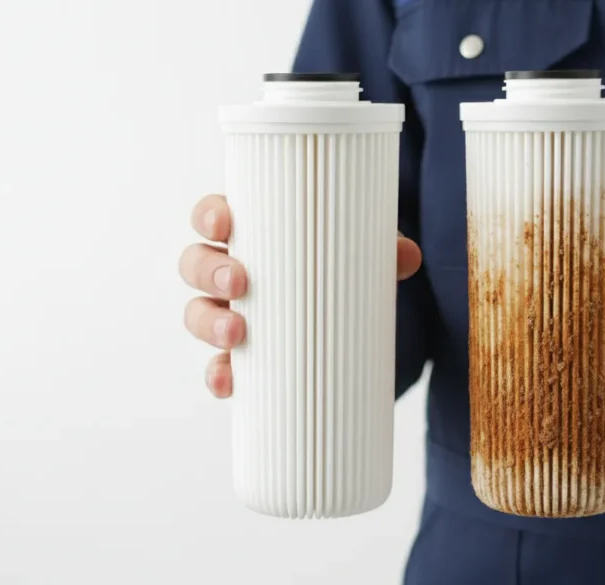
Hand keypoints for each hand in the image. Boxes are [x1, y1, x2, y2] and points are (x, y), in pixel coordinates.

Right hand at [179, 194, 422, 398]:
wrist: (365, 324)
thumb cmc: (347, 268)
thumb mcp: (368, 253)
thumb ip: (386, 248)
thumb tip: (407, 255)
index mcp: (254, 235)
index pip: (214, 216)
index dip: (209, 216)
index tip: (224, 223)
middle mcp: (233, 273)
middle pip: (196, 264)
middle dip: (209, 272)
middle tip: (239, 282)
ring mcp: (234, 315)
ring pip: (199, 314)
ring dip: (209, 322)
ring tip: (237, 333)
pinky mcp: (248, 359)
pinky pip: (220, 367)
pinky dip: (219, 375)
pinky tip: (228, 383)